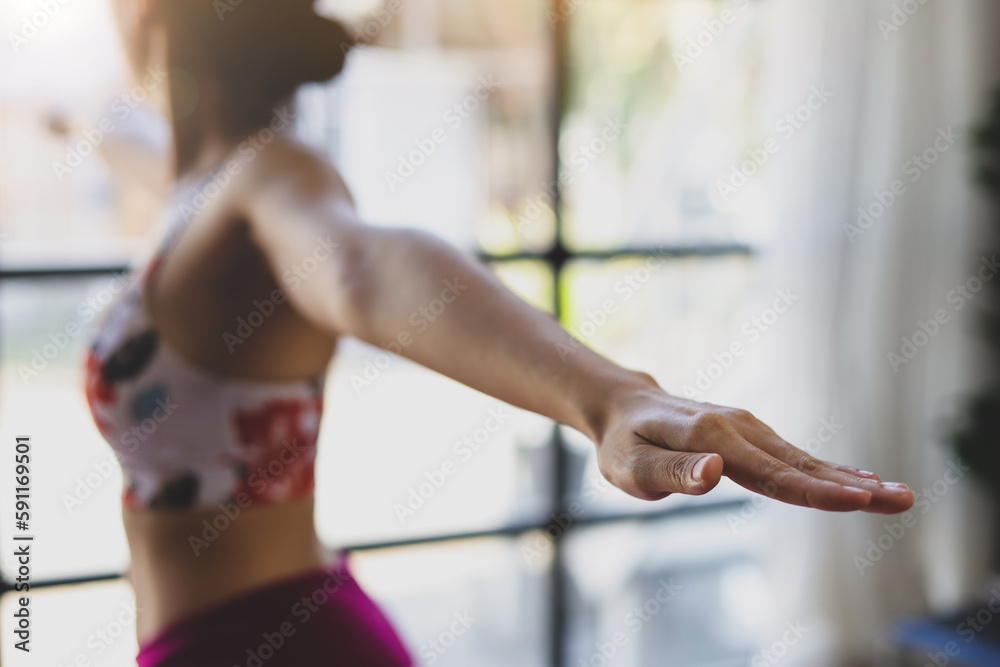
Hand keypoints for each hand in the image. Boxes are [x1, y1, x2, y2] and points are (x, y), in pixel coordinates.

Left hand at [592, 376, 914, 513]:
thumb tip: (713, 475)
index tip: (860, 498)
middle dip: (853, 486)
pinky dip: (827, 468)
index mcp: (712, 438)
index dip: (816, 490)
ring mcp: (746, 428)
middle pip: (800, 464)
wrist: (621, 405)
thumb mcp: (629, 465)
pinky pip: (792, 455)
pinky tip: (856, 478)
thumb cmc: (621, 443)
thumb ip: (671, 473)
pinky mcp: (747, 433)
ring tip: (896, 495)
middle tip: (904, 500)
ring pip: (803, 459)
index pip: (772, 474)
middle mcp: (737, 428)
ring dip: (850, 478)